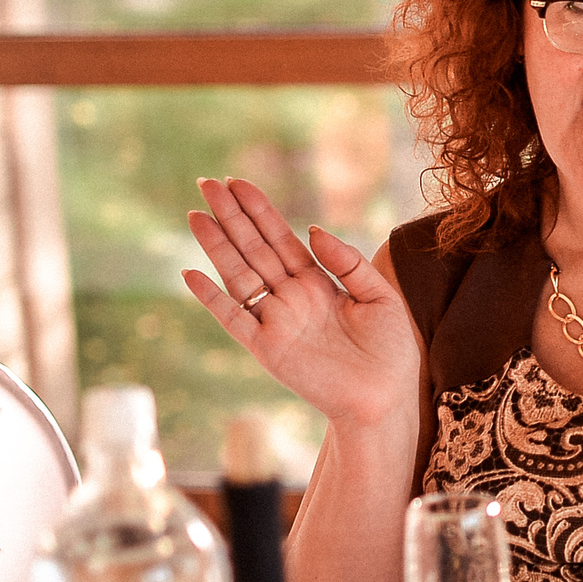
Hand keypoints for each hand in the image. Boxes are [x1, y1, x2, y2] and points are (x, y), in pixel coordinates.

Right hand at [182, 177, 418, 427]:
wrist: (386, 399)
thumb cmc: (391, 351)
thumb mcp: (380, 297)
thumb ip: (347, 262)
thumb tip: (312, 229)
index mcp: (318, 283)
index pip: (281, 239)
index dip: (260, 211)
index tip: (237, 182)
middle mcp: (291, 298)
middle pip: (255, 249)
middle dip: (232, 217)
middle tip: (207, 183)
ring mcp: (276, 322)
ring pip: (239, 275)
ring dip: (217, 246)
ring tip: (196, 214)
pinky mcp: (268, 349)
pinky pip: (234, 319)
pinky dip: (212, 298)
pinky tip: (191, 273)